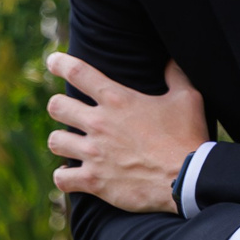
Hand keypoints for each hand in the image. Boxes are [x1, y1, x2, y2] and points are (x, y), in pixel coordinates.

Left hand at [45, 54, 209, 213]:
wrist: (186, 177)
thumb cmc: (187, 136)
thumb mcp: (187, 98)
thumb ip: (175, 75)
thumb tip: (171, 59)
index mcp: (117, 99)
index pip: (78, 72)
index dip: (59, 63)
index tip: (52, 61)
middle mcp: (99, 123)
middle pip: (56, 106)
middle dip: (58, 106)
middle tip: (66, 111)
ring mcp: (94, 153)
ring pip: (55, 142)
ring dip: (61, 141)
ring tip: (69, 143)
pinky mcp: (94, 180)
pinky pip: (62, 178)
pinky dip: (64, 177)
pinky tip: (70, 175)